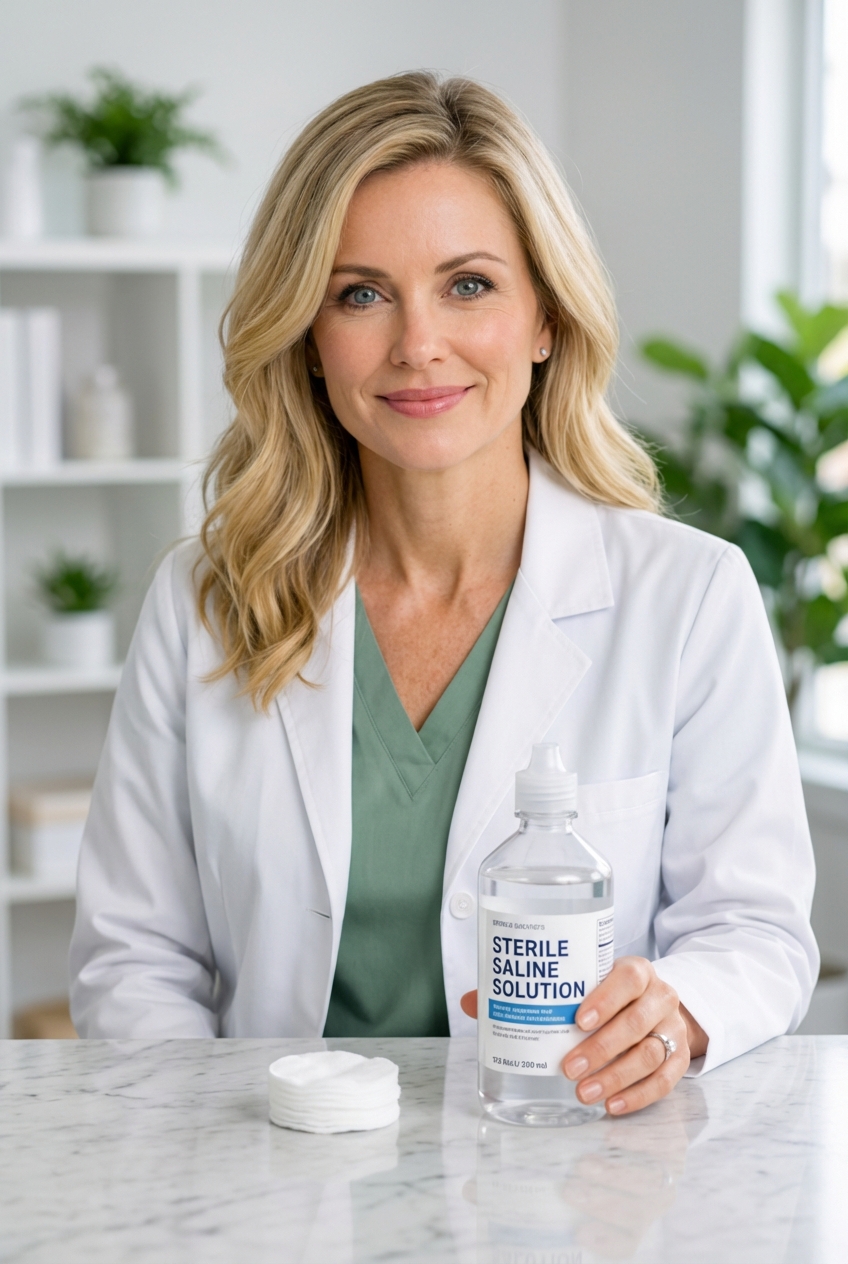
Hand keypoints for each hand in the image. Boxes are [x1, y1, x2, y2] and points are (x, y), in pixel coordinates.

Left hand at [460, 956, 707, 1116]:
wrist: (657, 1005)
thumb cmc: (607, 994)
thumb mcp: (580, 984)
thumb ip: (532, 992)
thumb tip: (473, 1001)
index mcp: (635, 971)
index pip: (628, 977)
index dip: (605, 998)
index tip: (577, 1019)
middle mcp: (659, 997)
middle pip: (637, 1022)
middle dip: (601, 1048)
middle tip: (568, 1068)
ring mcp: (672, 1029)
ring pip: (651, 1054)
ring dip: (616, 1076)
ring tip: (583, 1093)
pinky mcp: (679, 1059)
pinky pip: (664, 1081)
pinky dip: (638, 1096)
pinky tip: (611, 1107)